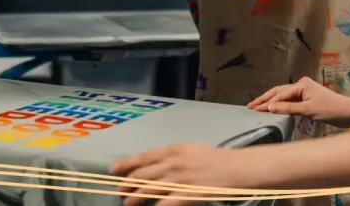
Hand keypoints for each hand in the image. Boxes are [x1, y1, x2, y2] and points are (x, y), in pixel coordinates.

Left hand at [110, 144, 260, 205]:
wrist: (235, 168)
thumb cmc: (215, 158)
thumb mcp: (190, 150)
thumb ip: (171, 156)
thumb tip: (154, 164)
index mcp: (172, 150)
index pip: (142, 157)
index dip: (125, 164)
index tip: (113, 170)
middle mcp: (171, 163)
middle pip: (141, 176)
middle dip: (127, 184)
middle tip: (120, 191)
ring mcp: (178, 180)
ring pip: (147, 190)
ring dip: (134, 198)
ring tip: (127, 203)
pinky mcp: (186, 195)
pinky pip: (163, 204)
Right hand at [248, 77, 349, 126]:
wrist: (348, 113)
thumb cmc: (330, 110)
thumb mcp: (308, 110)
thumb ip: (288, 108)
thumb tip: (269, 107)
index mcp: (301, 84)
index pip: (280, 94)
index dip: (266, 102)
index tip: (253, 109)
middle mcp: (301, 85)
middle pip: (278, 92)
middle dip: (264, 99)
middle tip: (250, 106)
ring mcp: (304, 91)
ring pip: (283, 95)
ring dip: (270, 101)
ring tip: (257, 107)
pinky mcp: (307, 98)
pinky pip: (289, 100)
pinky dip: (280, 104)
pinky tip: (272, 109)